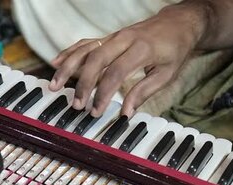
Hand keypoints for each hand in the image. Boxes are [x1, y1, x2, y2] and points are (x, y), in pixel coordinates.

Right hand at [48, 6, 202, 117]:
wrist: (178, 22)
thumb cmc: (175, 49)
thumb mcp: (167, 73)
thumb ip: (144, 92)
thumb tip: (125, 113)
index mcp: (141, 49)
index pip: (116, 72)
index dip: (104, 93)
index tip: (96, 111)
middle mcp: (124, 39)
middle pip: (96, 60)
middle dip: (83, 84)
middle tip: (76, 104)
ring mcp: (114, 36)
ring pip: (86, 49)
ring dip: (68, 67)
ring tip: (54, 85)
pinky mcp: (109, 37)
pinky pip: (85, 43)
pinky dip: (69, 52)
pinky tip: (56, 62)